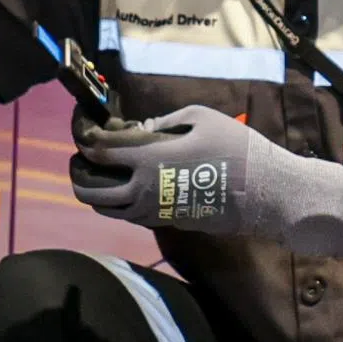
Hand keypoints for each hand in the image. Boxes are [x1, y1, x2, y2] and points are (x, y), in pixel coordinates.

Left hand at [68, 101, 342, 258]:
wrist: (264, 192)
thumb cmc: (236, 148)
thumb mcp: (200, 118)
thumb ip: (162, 122)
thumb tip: (137, 129)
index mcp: (149, 159)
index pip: (100, 150)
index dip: (87, 137)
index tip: (87, 128)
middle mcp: (144, 190)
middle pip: (90, 190)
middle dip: (78, 172)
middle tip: (81, 158)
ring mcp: (154, 212)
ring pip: (106, 210)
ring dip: (94, 192)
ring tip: (97, 175)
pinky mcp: (167, 223)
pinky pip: (129, 216)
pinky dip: (117, 203)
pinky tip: (125, 188)